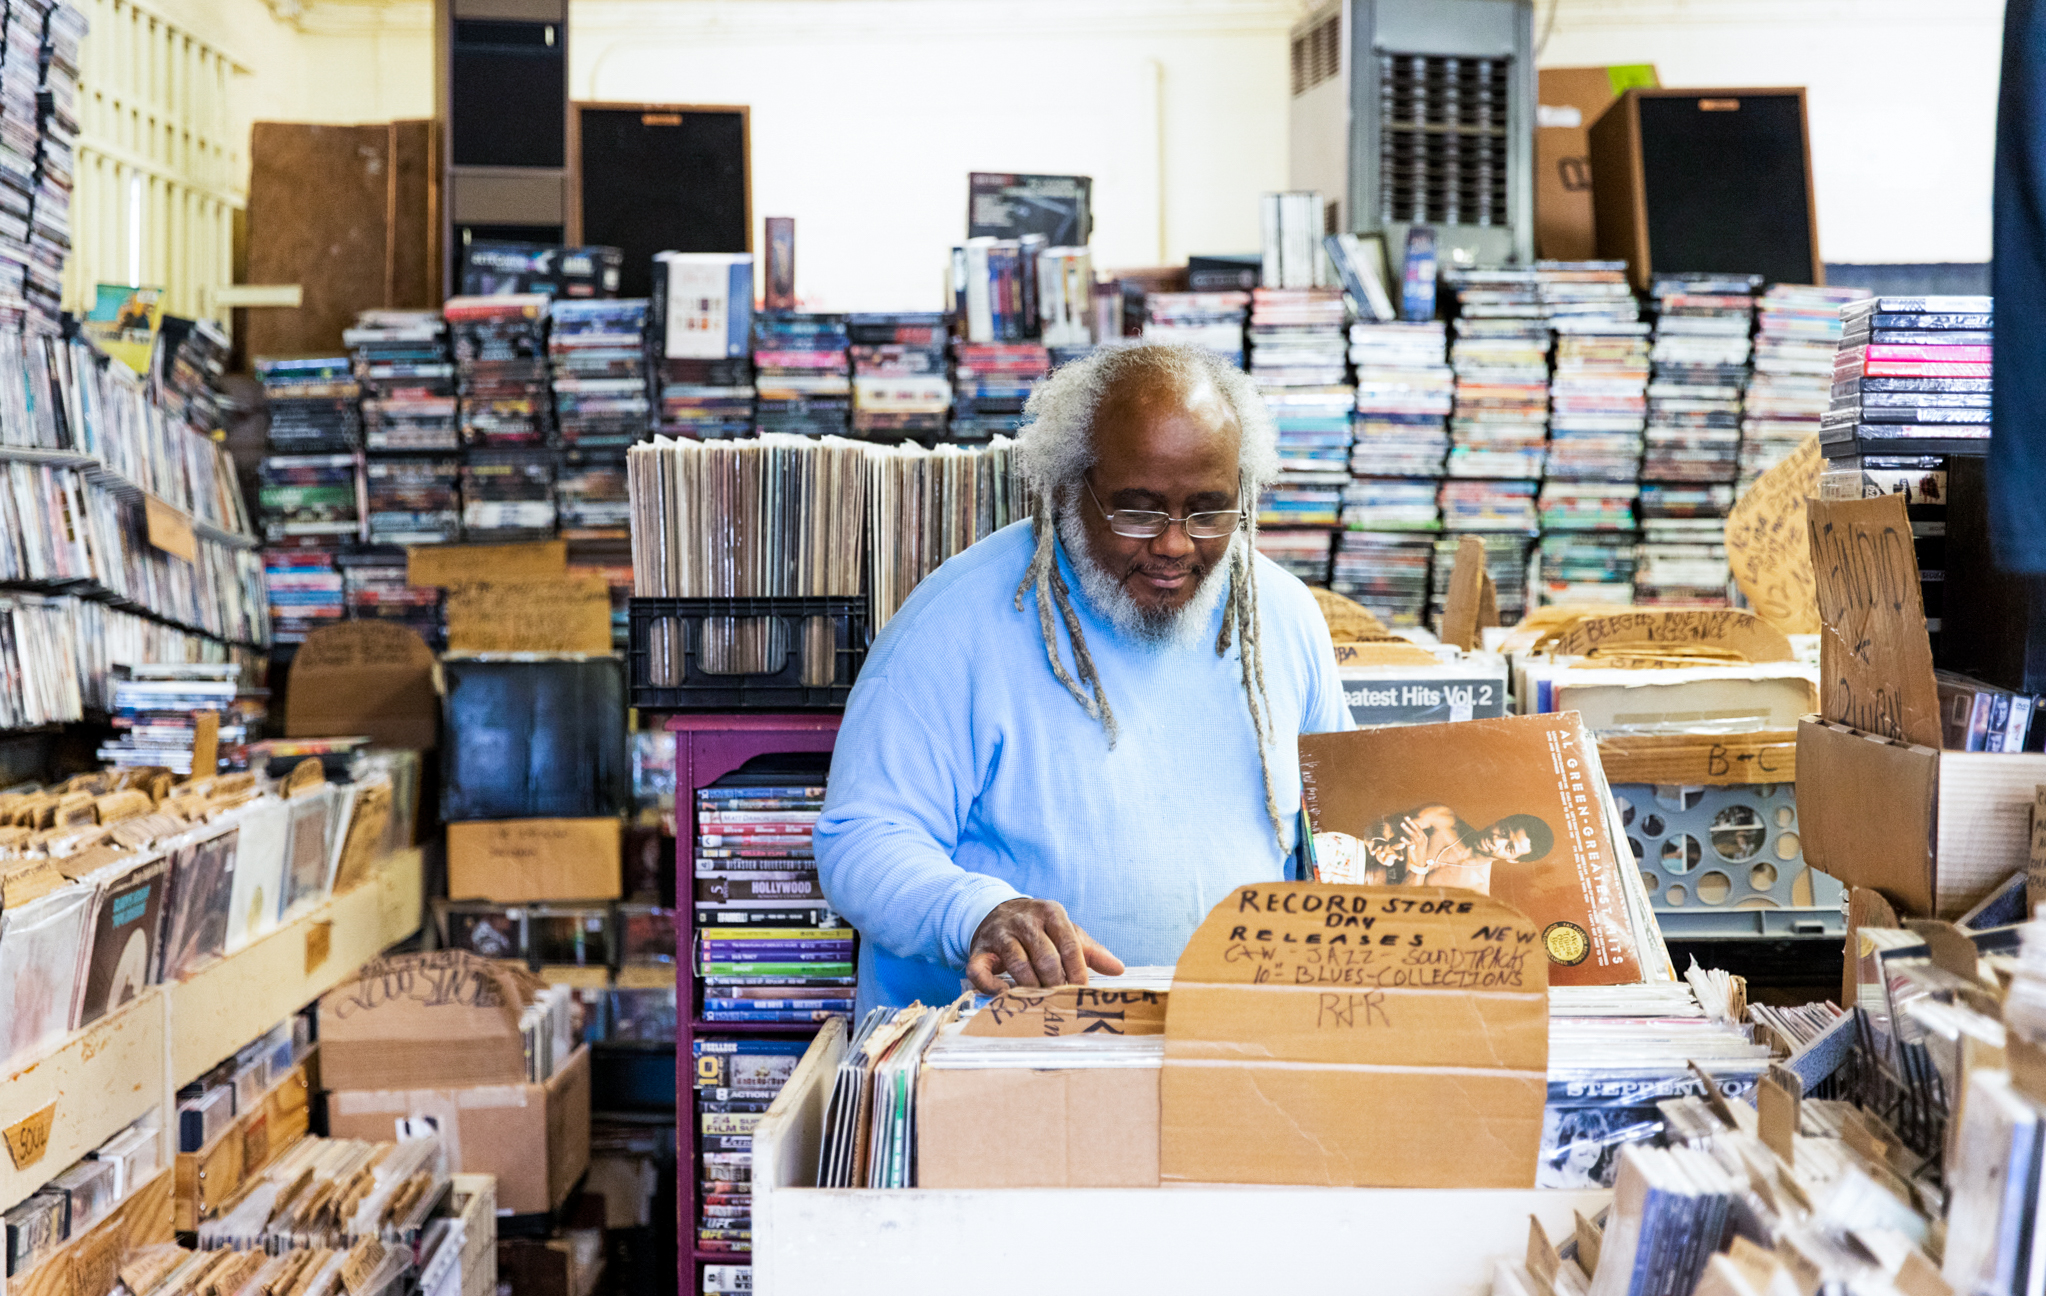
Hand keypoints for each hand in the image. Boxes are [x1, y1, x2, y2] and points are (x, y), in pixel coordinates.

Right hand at [965, 897, 1123, 994]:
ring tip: (1040, 1003)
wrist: (996, 911)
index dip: (1078, 973)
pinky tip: (1006, 998)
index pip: (1070, 946)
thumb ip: (1091, 951)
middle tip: (1061, 1002)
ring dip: (1031, 988)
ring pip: (1018, 964)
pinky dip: (992, 988)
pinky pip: (980, 971)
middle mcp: (1025, 921)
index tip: (1082, 993)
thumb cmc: (1039, 928)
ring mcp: (1000, 934)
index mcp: (1052, 913)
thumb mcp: (1066, 932)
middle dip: (1056, 983)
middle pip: (1046, 957)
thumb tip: (1118, 969)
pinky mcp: (978, 949)